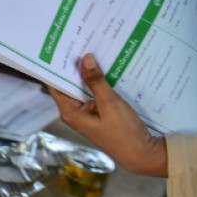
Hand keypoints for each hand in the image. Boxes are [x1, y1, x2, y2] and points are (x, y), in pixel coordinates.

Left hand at [47, 54, 166, 176]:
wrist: (142, 154)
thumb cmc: (124, 133)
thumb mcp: (110, 103)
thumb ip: (96, 81)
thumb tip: (85, 59)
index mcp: (70, 112)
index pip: (55, 85)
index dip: (55, 67)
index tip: (57, 48)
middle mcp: (75, 112)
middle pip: (69, 84)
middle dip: (74, 66)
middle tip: (77, 42)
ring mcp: (87, 112)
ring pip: (83, 87)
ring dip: (88, 72)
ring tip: (90, 48)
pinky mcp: (98, 112)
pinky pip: (94, 93)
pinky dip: (98, 81)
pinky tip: (105, 67)